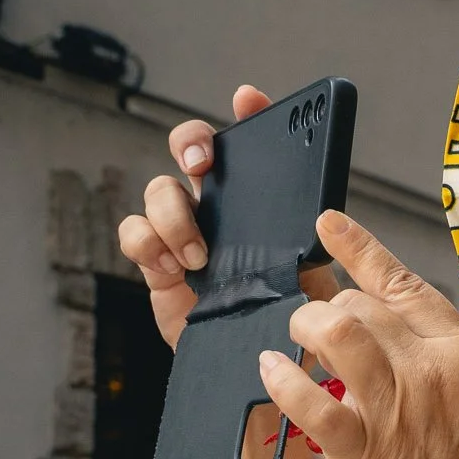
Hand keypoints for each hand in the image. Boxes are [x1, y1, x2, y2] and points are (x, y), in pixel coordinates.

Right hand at [118, 85, 344, 346]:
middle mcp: (215, 206)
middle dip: (191, 143)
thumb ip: (314, 242)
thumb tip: (324, 215)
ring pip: (158, 190)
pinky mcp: (157, 262)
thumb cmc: (289, 313)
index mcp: (256, 199)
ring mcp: (182, 230)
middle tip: (203, 164)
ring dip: (173, 214)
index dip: (248, 112)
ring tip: (200, 255)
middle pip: (189, 147)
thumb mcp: (314, 275)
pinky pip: (134, 233)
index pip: (249, 143)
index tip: (248, 99)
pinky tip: (174, 267)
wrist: (263, 359)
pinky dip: (147, 243)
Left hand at [261, 209, 458, 458]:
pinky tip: (270, 372)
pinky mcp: (365, 449)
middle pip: (362, 307)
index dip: (360, 250)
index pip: (404, 285)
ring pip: (336, 334)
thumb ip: (450, 356)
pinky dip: (284, 382)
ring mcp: (397, 408)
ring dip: (304, 329)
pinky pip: (313, 403)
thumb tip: (411, 326)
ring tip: (292, 341)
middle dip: (327, 309)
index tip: (327, 227)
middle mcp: (430, 369)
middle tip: (312, 327)